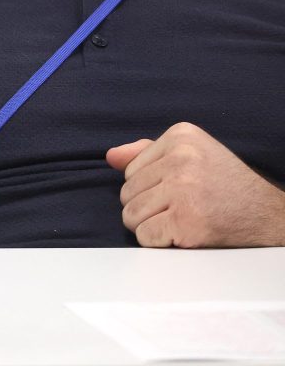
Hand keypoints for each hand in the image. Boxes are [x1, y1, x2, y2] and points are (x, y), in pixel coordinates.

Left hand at [107, 122, 284, 247]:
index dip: (149, 186)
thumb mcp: (191, 155)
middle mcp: (182, 159)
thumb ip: (147, 153)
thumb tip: (110, 157)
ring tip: (178, 220)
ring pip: (130, 215)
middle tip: (179, 208)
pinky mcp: (187, 221)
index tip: (180, 188)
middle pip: (126, 192)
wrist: (268, 216)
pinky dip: (158, 242)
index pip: (129, 169)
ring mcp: (184, 191)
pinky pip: (144, 236)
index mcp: (181, 136)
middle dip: (146, 207)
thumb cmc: (224, 185)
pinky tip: (182, 234)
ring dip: (149, 225)